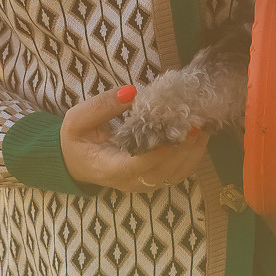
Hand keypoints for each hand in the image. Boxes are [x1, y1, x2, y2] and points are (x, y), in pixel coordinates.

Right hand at [61, 87, 206, 192]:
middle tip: (195, 125)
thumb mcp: (77, 119)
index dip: (154, 155)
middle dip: (181, 151)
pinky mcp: (152, 180)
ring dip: (191, 154)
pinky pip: (176, 174)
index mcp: (107, 168)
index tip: (171, 137)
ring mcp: (142, 184)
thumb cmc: (75, 139)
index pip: (135, 167)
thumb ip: (102, 106)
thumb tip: (132, 92)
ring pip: (173, 176)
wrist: (73, 161)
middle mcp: (128, 182)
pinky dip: (191, 157)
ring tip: (203, 128)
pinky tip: (199, 138)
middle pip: (161, 173)